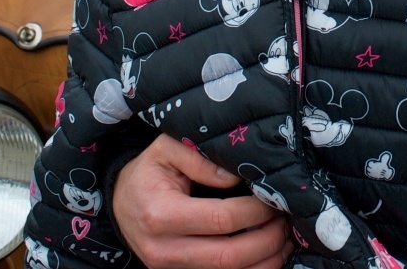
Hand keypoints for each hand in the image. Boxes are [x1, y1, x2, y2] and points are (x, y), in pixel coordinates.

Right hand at [110, 134, 290, 268]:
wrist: (119, 203)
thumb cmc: (148, 172)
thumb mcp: (165, 150)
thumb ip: (199, 157)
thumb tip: (235, 176)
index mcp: (162, 215)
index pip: (221, 220)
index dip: (255, 211)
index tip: (273, 197)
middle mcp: (165, 250)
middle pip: (229, 257)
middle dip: (267, 240)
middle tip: (286, 219)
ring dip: (265, 261)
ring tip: (285, 239)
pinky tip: (268, 254)